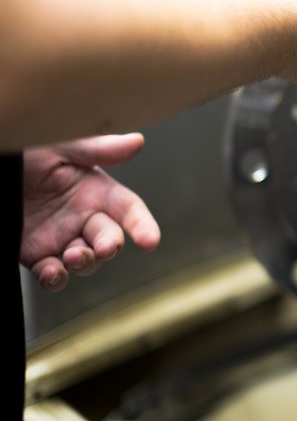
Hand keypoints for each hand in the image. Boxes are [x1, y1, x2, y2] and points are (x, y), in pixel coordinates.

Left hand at [22, 133, 160, 290]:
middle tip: (104, 247)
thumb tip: (136, 142)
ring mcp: (61, 239)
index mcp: (95, 191)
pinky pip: (53, 274)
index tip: (150, 242)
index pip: (129, 211)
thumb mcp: (58, 147)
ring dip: (85, 263)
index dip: (143, 225)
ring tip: (72, 256)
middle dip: (110, 246)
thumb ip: (97, 148)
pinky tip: (53, 272)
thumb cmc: (24, 153)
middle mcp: (83, 217)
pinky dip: (56, 278)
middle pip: (110, 240)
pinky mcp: (36, 256)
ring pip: (86, 262)